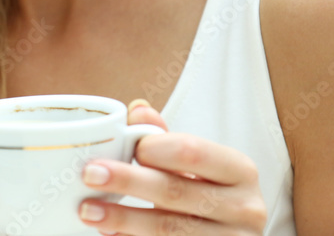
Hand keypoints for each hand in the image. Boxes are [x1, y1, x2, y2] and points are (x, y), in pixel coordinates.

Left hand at [78, 100, 266, 234]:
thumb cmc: (209, 193)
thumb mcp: (196, 164)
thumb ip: (165, 138)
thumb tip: (137, 110)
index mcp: (240, 170)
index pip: (193, 152)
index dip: (154, 148)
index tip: (126, 147)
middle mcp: (245, 208)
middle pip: (176, 191)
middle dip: (128, 182)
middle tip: (90, 174)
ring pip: (169, 229)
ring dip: (123, 218)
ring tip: (88, 210)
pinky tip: (109, 233)